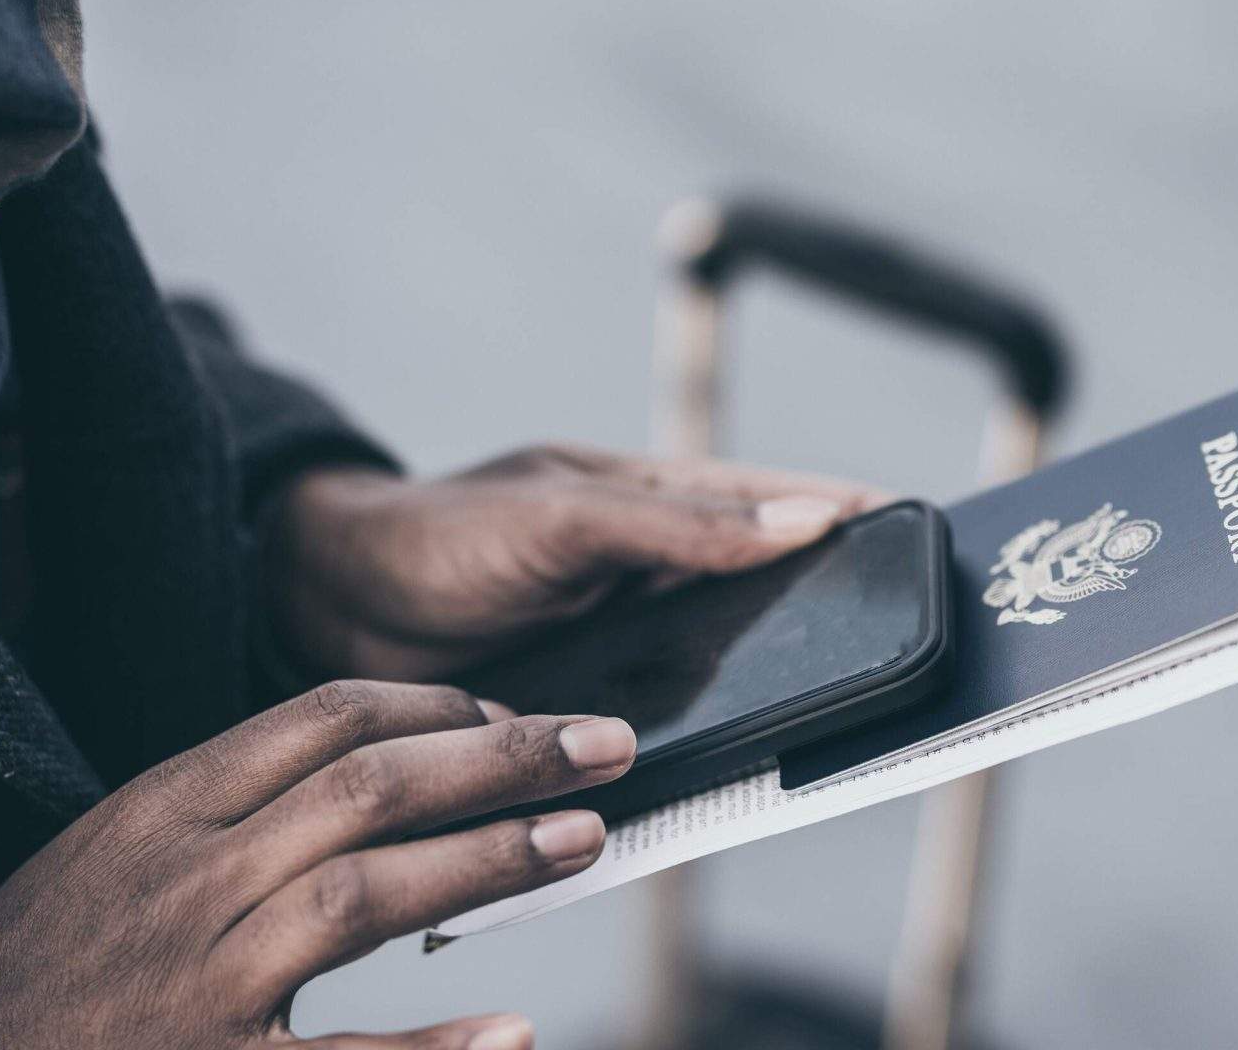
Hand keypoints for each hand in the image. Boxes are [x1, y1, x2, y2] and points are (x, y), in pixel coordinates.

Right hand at [0, 679, 637, 1049]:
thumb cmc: (43, 965)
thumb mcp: (120, 851)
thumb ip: (238, 805)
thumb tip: (386, 764)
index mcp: (165, 807)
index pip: (327, 719)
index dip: (442, 704)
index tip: (515, 710)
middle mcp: (186, 879)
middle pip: (371, 786)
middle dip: (503, 756)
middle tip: (605, 745)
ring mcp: (195, 983)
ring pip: (364, 893)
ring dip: (489, 859)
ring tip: (583, 836)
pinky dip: (426, 1049)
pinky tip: (509, 1031)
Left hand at [267, 445, 889, 678]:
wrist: (326, 605)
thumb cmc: (437, 535)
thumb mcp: (561, 517)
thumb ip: (677, 526)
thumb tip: (801, 519)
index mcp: (645, 496)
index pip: (767, 496)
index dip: (839, 505)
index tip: (911, 519)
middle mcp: (644, 561)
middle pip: (761, 576)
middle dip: (827, 590)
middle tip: (897, 619)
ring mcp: (621, 627)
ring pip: (724, 646)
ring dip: (773, 663)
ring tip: (840, 688)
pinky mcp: (592, 690)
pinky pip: (672, 706)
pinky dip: (711, 720)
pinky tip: (740, 743)